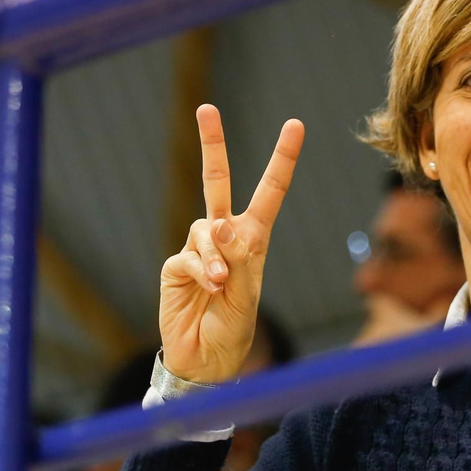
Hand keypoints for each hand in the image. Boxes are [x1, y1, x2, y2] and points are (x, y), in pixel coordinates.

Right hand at [159, 105, 303, 383]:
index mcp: (253, 238)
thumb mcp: (248, 293)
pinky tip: (211, 288)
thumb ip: (238, 258)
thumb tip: (218, 226)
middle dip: (211, 146)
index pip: (269, 191)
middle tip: (206, 109)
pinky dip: (203, 270)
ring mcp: (198, 249)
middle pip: (217, 182)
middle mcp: (225, 236)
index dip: (281, 158)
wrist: (205, 360)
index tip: (294, 125)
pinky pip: (189, 256)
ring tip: (223, 284)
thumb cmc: (233, 328)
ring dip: (216, 255)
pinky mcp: (176, 266)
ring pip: (204, 228)